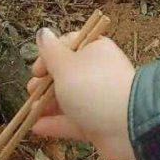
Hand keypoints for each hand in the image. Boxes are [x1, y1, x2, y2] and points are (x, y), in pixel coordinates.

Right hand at [27, 28, 135, 159]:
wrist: (128, 125)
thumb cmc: (93, 86)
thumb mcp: (66, 65)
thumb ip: (50, 51)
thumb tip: (42, 32)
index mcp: (94, 50)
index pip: (67, 45)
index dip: (48, 55)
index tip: (36, 69)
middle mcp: (96, 72)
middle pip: (65, 74)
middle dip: (45, 82)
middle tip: (31, 90)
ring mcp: (97, 99)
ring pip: (67, 98)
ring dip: (47, 104)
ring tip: (31, 109)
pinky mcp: (96, 123)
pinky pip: (72, 121)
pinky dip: (55, 123)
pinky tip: (36, 127)